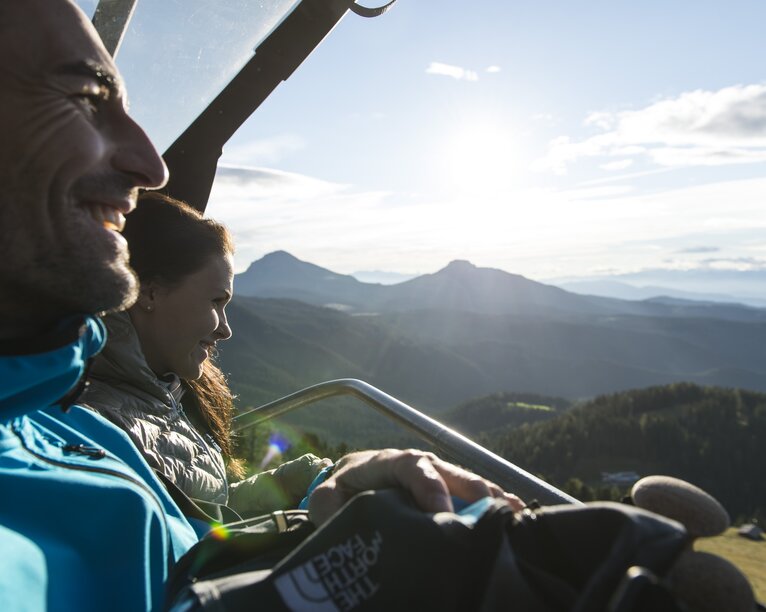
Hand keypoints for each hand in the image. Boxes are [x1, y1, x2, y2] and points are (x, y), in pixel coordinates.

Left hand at [308, 448, 524, 524]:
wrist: (348, 482)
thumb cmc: (339, 491)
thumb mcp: (325, 498)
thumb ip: (328, 504)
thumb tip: (342, 516)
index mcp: (386, 462)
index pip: (410, 466)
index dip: (428, 485)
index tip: (441, 510)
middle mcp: (415, 464)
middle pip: (446, 469)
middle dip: (470, 487)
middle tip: (491, 508)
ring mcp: (432, 474)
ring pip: (463, 480)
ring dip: (488, 494)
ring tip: (514, 510)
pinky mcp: (443, 488)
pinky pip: (469, 492)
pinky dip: (491, 500)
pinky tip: (515, 513)